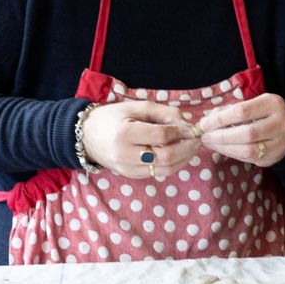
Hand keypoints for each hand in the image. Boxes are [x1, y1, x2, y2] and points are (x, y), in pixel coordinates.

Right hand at [81, 101, 199, 178]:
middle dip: (187, 149)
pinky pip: (157, 173)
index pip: (161, 136)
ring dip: (183, 159)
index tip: (191, 127)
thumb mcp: (137, 107)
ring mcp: (127, 168)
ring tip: (191, 147)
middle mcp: (125, 154)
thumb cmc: (113, 117)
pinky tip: (178, 154)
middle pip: (165, 157)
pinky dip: (172, 164)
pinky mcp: (131, 176)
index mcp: (125, 133)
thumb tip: (187, 123)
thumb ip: (163, 112)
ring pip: (164, 169)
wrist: (87, 136)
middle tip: (197, 139)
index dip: (181, 132)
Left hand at [197, 93, 284, 166]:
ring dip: (224, 148)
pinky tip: (221, 148)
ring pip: (249, 149)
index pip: (243, 111)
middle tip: (204, 137)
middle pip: (247, 133)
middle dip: (221, 136)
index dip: (221, 119)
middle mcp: (280, 123)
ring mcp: (280, 142)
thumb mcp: (250, 105)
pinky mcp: (274, 157)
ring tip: (210, 144)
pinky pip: (249, 158)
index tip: (204, 124)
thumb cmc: (261, 114)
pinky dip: (232, 154)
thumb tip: (206, 122)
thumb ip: (228, 111)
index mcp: (272, 104)